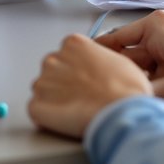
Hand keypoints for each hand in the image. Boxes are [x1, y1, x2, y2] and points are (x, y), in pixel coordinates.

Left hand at [29, 33, 152, 138]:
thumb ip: (98, 57)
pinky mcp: (37, 106)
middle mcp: (54, 58)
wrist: (122, 113)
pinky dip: (47, 117)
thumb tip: (96, 67)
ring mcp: (43, 82)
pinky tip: (65, 120)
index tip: (84, 80)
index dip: (76, 70)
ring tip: (75, 110)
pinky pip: (37, 110)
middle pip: (52, 70)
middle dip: (63, 83)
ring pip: (43, 90)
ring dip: (55, 100)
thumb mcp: (118, 59)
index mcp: (73, 43)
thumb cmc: (126, 89)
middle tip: (80, 97)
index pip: (66, 54)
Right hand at [96, 10, 163, 104]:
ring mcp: (163, 46)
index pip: (113, 40)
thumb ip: (151, 92)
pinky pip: (148, 72)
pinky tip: (134, 99)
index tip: (77, 67)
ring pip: (134, 67)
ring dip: (128, 82)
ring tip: (109, 100)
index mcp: (155, 27)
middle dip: (111, 74)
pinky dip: (142, 85)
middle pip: (122, 56)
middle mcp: (156, 32)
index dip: (95, 55)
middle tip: (91, 93)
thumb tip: (124, 102)